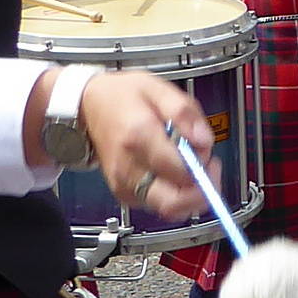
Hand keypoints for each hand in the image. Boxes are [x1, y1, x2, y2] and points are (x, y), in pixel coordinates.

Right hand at [79, 71, 210, 223]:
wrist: (89, 105)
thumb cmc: (123, 97)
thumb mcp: (158, 87)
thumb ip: (184, 112)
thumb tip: (203, 140)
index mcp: (139, 137)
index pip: (180, 172)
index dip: (203, 167)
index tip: (207, 152)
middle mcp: (129, 167)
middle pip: (173, 203)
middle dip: (201, 193)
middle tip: (208, 170)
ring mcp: (124, 184)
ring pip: (168, 210)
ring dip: (190, 195)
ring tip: (191, 167)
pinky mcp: (124, 194)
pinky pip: (159, 206)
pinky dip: (176, 195)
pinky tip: (175, 173)